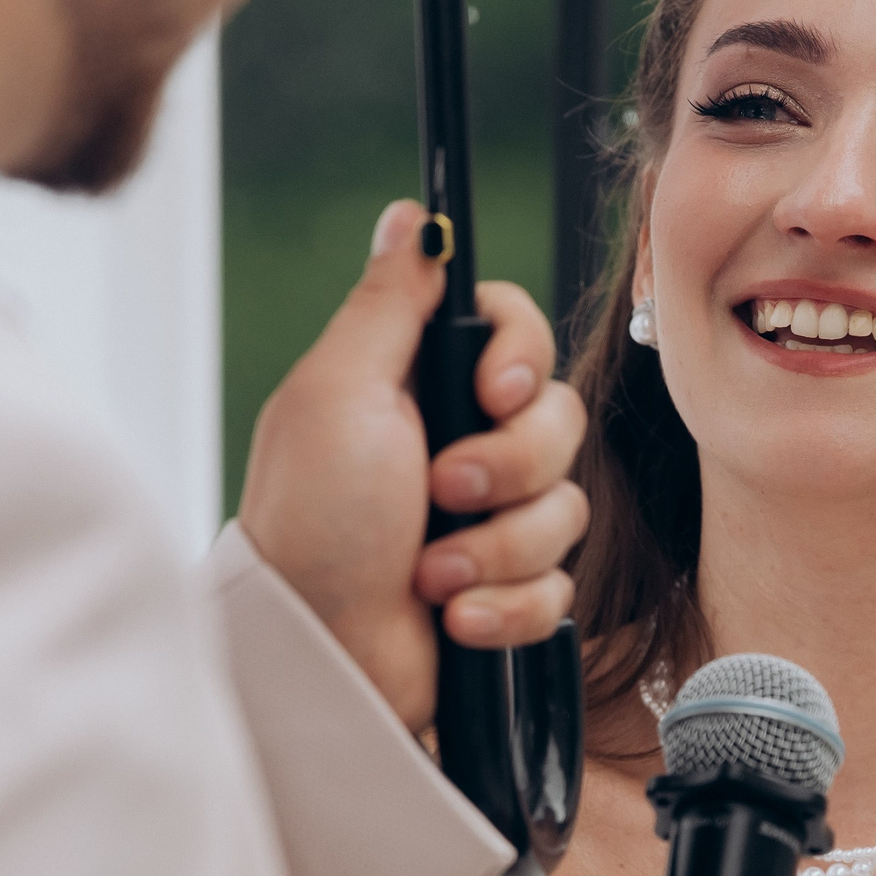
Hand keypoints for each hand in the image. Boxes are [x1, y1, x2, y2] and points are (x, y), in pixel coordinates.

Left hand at [238, 200, 588, 730]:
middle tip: (443, 490)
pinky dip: (506, 607)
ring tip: (431, 575)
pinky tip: (455, 619)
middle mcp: (459, 445)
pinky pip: (558, 588)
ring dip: (497, 549)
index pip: (516, 332)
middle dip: (511, 466)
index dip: (522, 359)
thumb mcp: (339, 393)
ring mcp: (484, 522)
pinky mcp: (503, 591)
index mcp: (419, 387)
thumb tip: (410, 217)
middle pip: (559, 420)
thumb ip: (386, 303)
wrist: (321, 658)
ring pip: (565, 510)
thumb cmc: (310, 526)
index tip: (492, 391)